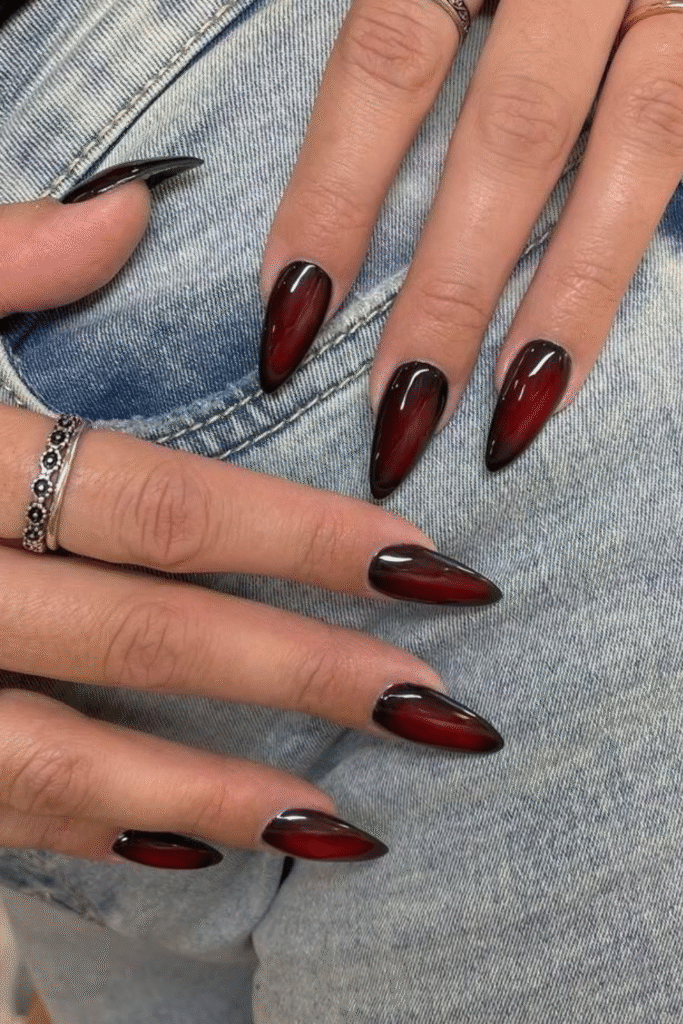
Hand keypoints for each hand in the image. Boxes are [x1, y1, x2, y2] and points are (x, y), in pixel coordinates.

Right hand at [0, 168, 502, 870]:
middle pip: (148, 636)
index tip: (421, 566)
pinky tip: (186, 846)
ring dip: (215, 794)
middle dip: (303, 677)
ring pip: (69, 758)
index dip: (299, 537)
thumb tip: (131, 205)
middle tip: (435, 710)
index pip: (162, 503)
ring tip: (339, 820)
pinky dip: (90, 833)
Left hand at [259, 0, 682, 493]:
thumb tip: (301, 206)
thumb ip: (391, 25)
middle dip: (452, 289)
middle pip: (514, 133)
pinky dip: (638, 263)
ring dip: (569, 299)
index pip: (388, 62)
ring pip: (641, 147)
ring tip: (510, 421)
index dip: (335, 199)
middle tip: (399, 414)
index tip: (287, 324)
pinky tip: (583, 353)